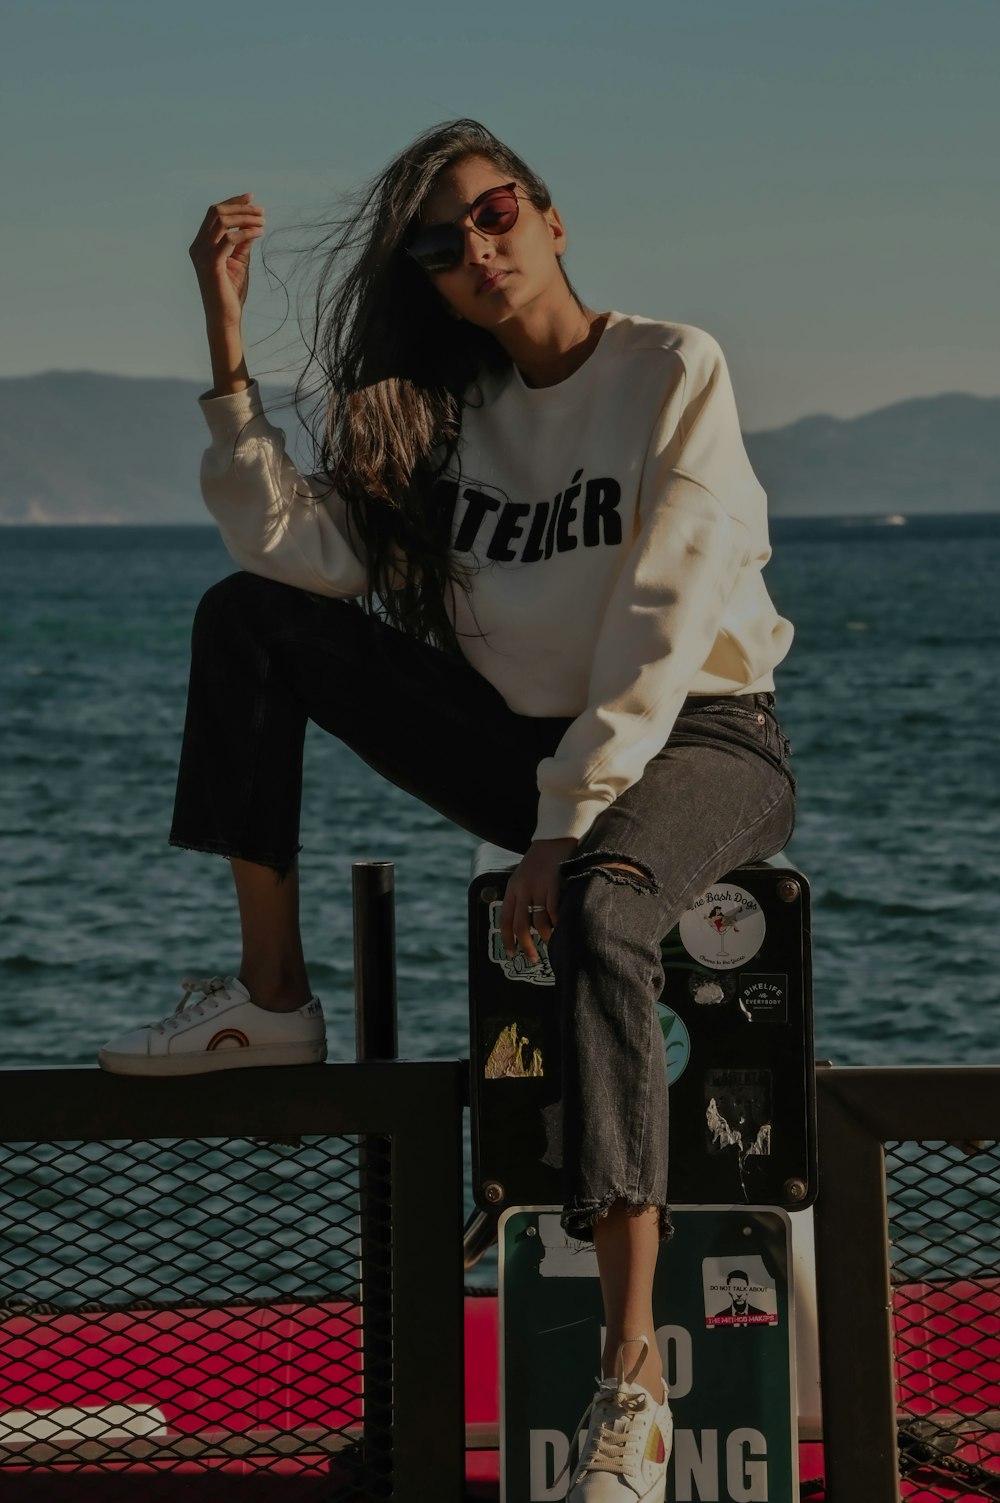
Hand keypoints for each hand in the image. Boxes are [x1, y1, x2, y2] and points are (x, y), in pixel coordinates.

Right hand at [188, 192, 265, 330]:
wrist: (225, 318)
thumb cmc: (230, 292)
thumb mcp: (238, 262)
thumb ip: (242, 244)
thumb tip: (252, 225)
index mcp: (201, 244)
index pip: (214, 214)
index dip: (232, 202)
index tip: (251, 198)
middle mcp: (197, 247)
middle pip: (217, 212)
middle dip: (241, 207)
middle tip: (262, 211)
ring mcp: (202, 255)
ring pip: (222, 221)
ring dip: (245, 217)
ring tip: (263, 221)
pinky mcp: (212, 264)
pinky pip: (229, 238)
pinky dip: (246, 232)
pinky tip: (259, 233)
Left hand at [500, 837, 577, 963]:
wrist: (555, 836)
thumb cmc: (541, 859)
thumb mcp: (524, 876)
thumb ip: (522, 895)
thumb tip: (526, 922)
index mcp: (512, 887)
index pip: (505, 918)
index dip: (506, 938)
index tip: (511, 952)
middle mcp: (523, 888)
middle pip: (520, 925)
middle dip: (526, 945)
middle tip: (533, 958)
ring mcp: (538, 886)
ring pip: (539, 921)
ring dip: (545, 937)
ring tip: (551, 944)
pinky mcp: (554, 883)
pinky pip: (554, 910)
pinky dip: (558, 923)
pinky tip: (562, 928)